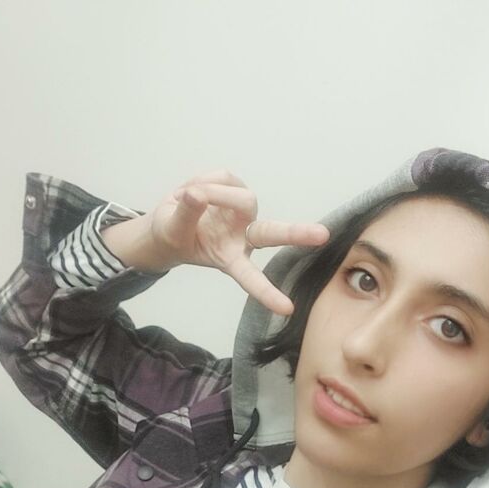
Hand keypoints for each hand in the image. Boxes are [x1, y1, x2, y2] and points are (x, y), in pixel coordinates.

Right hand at [146, 170, 329, 314]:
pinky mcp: (237, 190)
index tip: (287, 309)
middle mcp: (244, 236)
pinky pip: (222, 178)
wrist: (165, 222)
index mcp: (230, 258)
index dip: (267, 293)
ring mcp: (243, 213)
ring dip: (212, 192)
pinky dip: (203, 181)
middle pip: (272, 234)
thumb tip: (196, 195)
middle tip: (323, 235)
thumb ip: (186, 215)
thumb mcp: (172, 231)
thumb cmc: (173, 235)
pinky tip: (193, 191)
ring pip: (238, 196)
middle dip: (296, 234)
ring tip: (184, 197)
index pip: (251, 278)